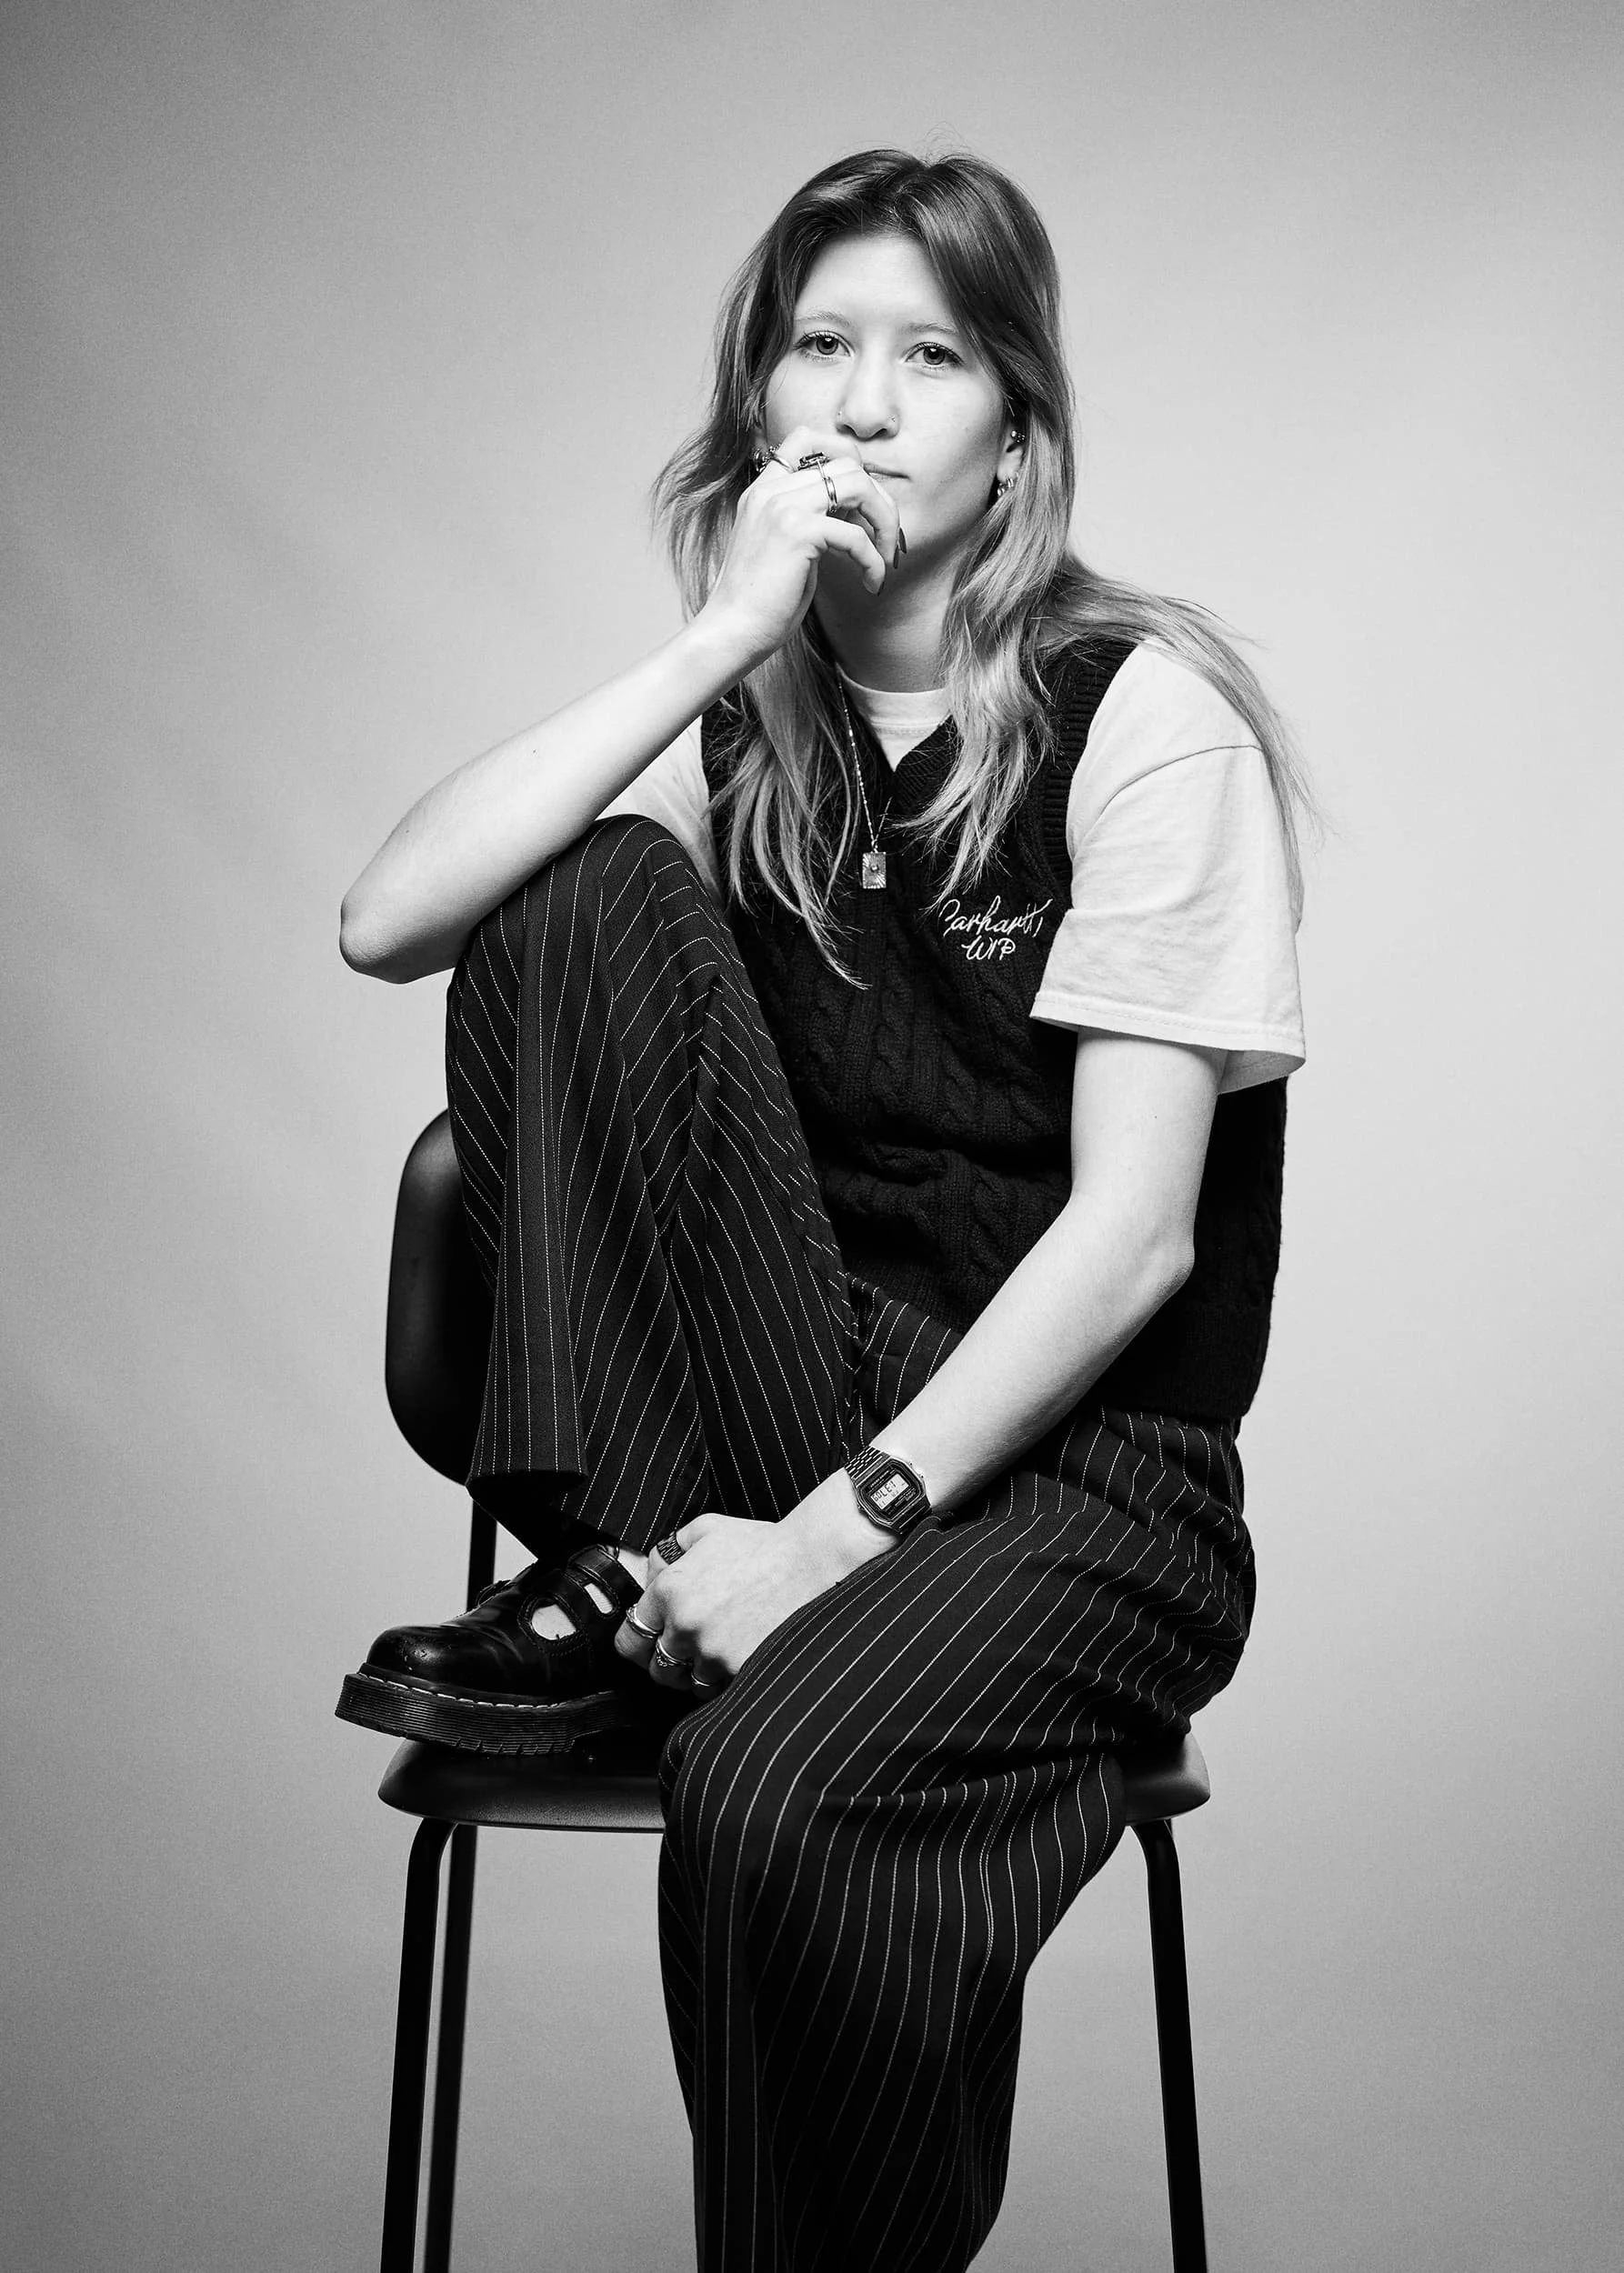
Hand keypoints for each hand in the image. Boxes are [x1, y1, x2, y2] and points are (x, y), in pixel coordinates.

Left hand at [613, 1486, 892, 1692]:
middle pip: (657, 1668)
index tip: (654, 1637)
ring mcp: (713, 1651)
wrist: (815, 1560)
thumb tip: (649, 1578)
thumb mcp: (705, 1530)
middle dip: (670, 1660)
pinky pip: (722, 1689)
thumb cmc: (762, 1543)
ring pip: (691, 1682)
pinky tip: (743, 1654)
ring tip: (724, 1648)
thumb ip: (666, 1553)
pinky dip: (728, 1678)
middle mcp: (685, 1625)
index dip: (641, 1639)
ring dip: (702, 1671)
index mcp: (669, 1590)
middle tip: (691, 1647)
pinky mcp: (741, 1670)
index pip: (630, 1636)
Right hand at [696, 425, 903, 674]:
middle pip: (846, 459)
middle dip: (879, 497)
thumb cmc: (759, 605)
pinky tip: (872, 582)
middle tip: (887, 538)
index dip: (847, 459)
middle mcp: (770, 490)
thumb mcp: (786, 550)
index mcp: (763, 490)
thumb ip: (813, 522)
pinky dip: (873, 560)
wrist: (730, 632)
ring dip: (884, 519)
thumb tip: (856, 512)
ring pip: (857, 483)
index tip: (863, 504)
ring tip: (885, 556)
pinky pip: (856, 534)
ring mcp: (782, 507)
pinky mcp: (796, 533)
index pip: (807, 439)